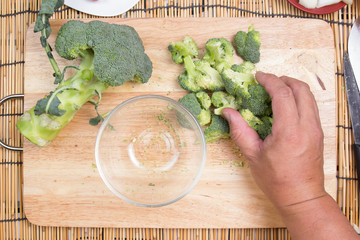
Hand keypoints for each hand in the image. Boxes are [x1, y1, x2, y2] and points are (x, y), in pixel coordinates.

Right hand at [222, 72, 325, 208]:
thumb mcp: (253, 155)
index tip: (258, 77)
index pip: (283, 94)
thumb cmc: (276, 180)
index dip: (270, 81)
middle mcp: (307, 126)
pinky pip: (311, 106)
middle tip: (267, 82)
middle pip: (301, 89)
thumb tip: (227, 111)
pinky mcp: (318, 133)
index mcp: (289, 131)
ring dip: (293, 88)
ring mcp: (316, 129)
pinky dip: (298, 98)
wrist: (301, 196)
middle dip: (283, 79)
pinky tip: (285, 106)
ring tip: (275, 90)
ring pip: (309, 96)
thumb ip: (239, 130)